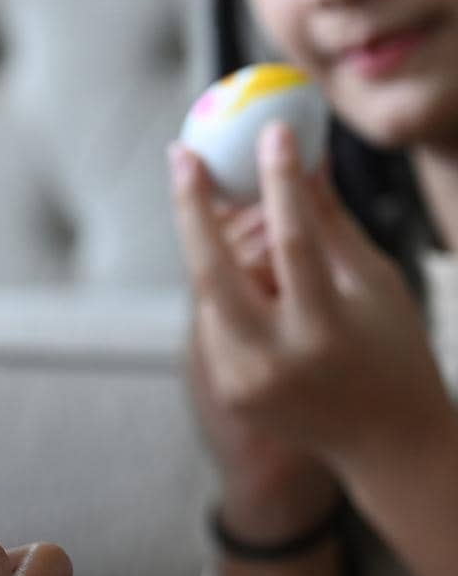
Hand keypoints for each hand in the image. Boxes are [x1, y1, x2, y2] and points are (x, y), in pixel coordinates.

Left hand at [170, 125, 449, 498]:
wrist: (387, 443)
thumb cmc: (392, 347)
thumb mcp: (373, 281)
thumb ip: (330, 222)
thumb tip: (304, 153)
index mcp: (324, 330)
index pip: (295, 243)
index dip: (281, 182)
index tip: (271, 132)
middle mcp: (274, 361)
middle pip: (214, 272)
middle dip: (192, 206)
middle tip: (183, 153)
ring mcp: (242, 382)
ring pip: (210, 293)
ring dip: (212, 243)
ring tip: (220, 199)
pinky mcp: (228, 391)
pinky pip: (215, 321)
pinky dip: (223, 285)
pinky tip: (238, 260)